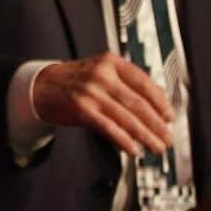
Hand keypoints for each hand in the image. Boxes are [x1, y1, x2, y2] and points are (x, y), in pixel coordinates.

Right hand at [33, 53, 172, 156]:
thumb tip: (157, 104)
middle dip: (156, 125)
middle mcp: (101, 75)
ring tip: (156, 147)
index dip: (160, 103)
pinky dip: (124, 141)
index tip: (170, 117)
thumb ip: (126, 82)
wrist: (41, 86)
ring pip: (127, 118)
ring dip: (145, 136)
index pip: (144, 83)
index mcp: (110, 62)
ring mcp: (90, 92)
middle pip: (138, 104)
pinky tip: (134, 149)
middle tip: (167, 138)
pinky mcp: (81, 109)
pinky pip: (109, 128)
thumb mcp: (100, 70)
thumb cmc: (74, 80)